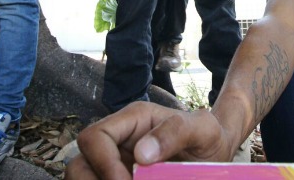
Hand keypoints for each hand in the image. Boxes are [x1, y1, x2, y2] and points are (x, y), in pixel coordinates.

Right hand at [67, 102, 232, 179]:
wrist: (215, 153)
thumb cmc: (208, 136)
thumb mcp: (203, 129)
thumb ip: (175, 132)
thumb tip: (141, 154)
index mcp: (131, 120)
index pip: (94, 138)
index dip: (103, 165)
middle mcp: (116, 142)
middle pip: (78, 165)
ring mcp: (115, 164)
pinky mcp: (118, 178)